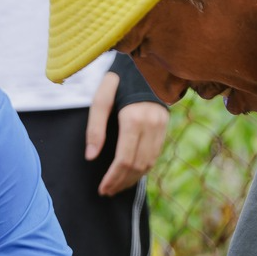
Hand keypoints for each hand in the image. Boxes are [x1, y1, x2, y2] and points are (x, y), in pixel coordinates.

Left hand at [85, 71, 169, 195]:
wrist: (143, 64)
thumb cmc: (117, 80)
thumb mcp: (100, 98)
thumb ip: (95, 128)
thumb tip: (91, 157)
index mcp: (134, 117)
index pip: (124, 158)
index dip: (113, 177)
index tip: (102, 189)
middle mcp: (151, 123)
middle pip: (137, 164)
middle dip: (121, 182)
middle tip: (107, 191)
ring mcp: (161, 125)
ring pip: (149, 163)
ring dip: (132, 179)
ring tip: (116, 187)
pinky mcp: (165, 126)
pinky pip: (155, 154)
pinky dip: (142, 168)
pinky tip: (130, 174)